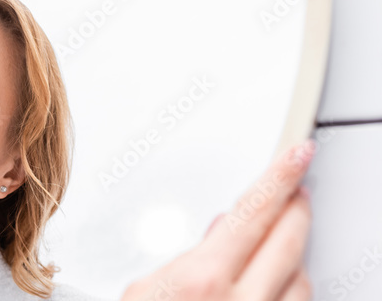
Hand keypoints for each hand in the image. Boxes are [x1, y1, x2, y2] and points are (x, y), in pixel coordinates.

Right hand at [122, 141, 316, 300]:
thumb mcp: (141, 293)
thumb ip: (180, 261)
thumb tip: (214, 236)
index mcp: (203, 279)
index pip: (254, 212)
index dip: (280, 177)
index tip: (296, 155)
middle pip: (288, 240)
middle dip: (295, 208)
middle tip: (295, 190)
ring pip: (301, 277)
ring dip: (293, 252)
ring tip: (283, 236)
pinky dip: (291, 285)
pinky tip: (281, 279)